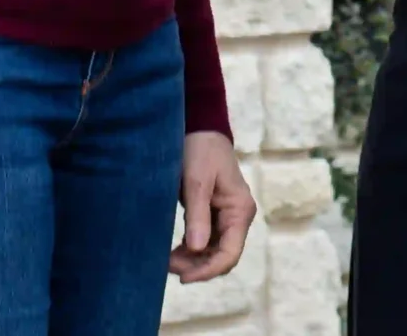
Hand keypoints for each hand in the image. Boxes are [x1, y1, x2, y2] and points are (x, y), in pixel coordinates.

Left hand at [170, 130, 253, 283]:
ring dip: (192, 261)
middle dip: (197, 267)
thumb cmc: (200, 151)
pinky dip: (190, 251)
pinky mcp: (214, 215)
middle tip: (167, 266)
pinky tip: (172, 252)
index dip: (208, 270)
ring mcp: (226, 218)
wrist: (200, 129)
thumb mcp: (196, 182)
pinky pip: (205, 242)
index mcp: (240, 210)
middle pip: (222, 257)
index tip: (183, 277)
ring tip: (166, 261)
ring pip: (212, 253)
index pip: (230, 253)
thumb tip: (196, 250)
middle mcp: (237, 217)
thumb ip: (197, 216)